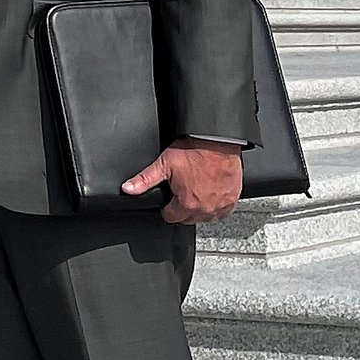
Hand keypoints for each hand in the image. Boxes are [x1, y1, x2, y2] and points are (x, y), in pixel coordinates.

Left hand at [123, 140, 245, 223]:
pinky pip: (222, 212)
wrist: (217, 141)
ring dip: (200, 208)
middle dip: (182, 207)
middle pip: (187, 218)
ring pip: (205, 217)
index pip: (171, 217)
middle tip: (183, 189)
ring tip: (196, 189)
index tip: (170, 197)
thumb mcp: (164, 164)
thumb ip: (145, 180)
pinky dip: (216, 205)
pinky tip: (210, 192)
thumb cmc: (194, 150)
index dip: (167, 207)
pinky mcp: (232, 200)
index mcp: (186, 204)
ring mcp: (220, 206)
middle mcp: (204, 209)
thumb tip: (127, 189)